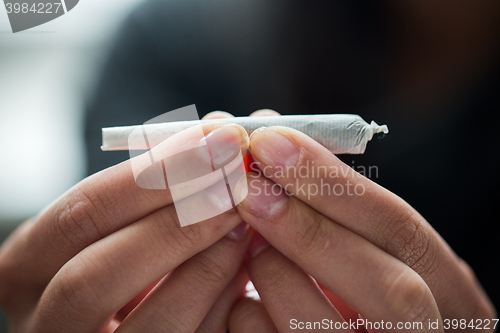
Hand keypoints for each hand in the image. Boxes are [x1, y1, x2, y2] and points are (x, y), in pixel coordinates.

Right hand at [0, 121, 250, 332]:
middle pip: (98, 272)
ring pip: (152, 322)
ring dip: (209, 262)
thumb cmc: (127, 247)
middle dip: (178, 219)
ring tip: (247, 219)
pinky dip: (223, 301)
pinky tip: (245, 262)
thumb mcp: (126, 214)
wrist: (134, 314)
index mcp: (31, 264)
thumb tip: (221, 126)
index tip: (216, 140)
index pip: (82, 212)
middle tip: (236, 181)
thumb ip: (165, 176)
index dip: (153, 174)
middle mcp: (47, 319)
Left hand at [231, 122, 495, 331]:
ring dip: (274, 274)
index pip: (401, 228)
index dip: (332, 182)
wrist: (360, 331)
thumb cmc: (362, 284)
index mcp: (446, 287)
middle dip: (308, 229)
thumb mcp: (368, 244)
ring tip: (248, 245)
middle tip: (247, 186)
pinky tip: (244, 296)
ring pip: (327, 330)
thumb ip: (333, 201)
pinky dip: (250, 317)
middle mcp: (430, 332)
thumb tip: (271, 138)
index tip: (270, 142)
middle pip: (390, 289)